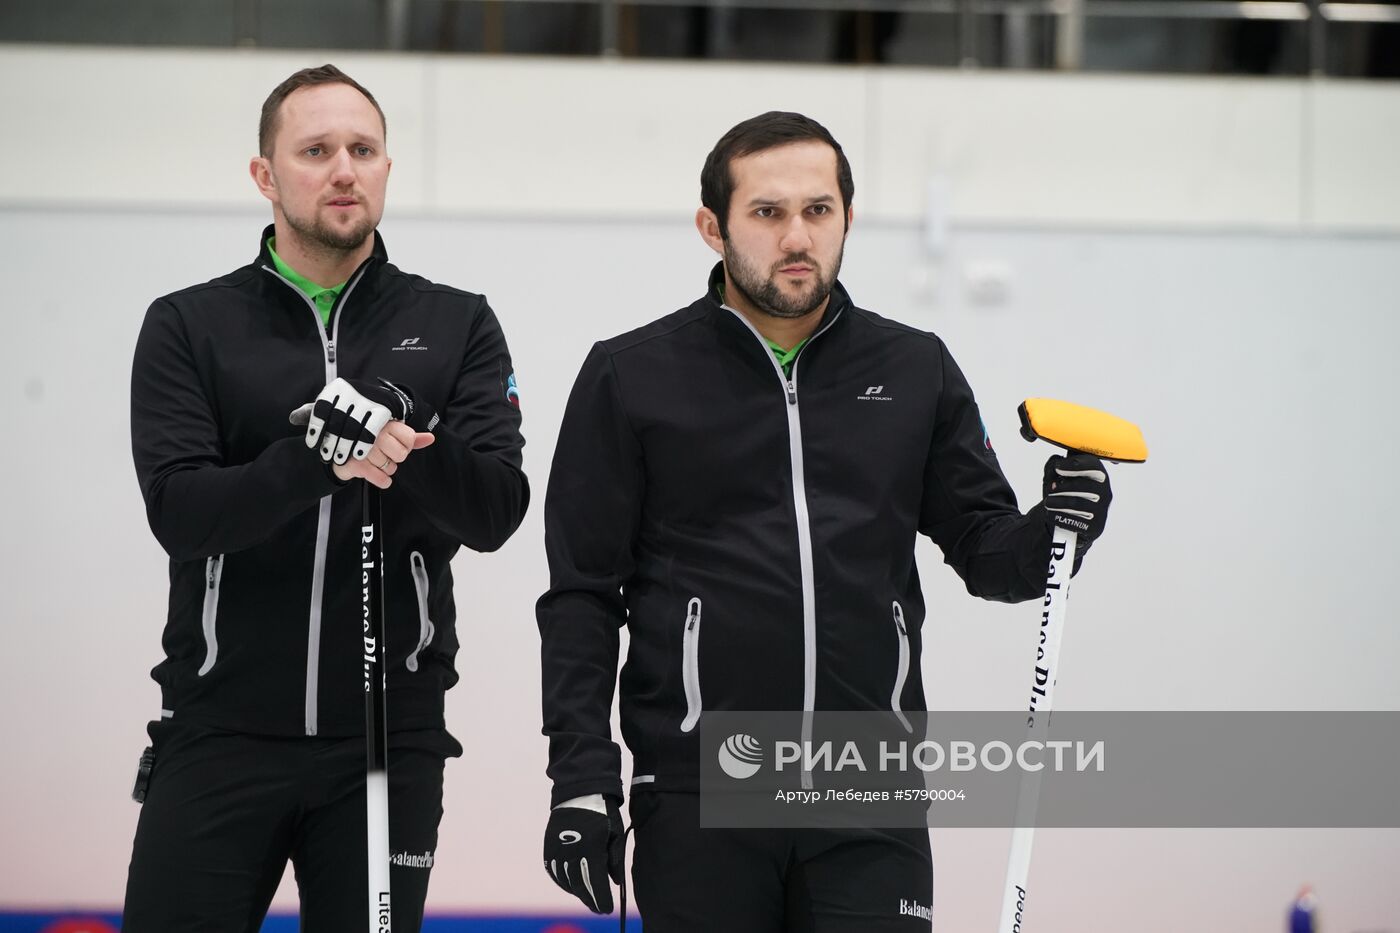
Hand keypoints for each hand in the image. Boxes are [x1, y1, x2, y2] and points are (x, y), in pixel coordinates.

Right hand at [331, 421, 435, 489]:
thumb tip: (431, 438)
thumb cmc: (369, 441)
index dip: (406, 446)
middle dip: (395, 459)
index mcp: (385, 423)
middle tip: (384, 454)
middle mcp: (375, 433)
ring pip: (390, 468)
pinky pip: (380, 478)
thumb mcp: (391, 435)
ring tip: (375, 461)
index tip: (396, 445)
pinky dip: (381, 480)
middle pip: (401, 455)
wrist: (338, 449)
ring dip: (385, 469)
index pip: (410, 438)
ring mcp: (364, 448)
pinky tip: (376, 473)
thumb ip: (411, 438)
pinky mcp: (356, 463)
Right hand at [543, 794, 624, 913]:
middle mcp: (572, 851)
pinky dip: (563, 882)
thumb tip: (614, 882)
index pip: (596, 883)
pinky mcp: (549, 846)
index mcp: (591, 847)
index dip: (602, 899)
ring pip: (566, 881)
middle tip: (599, 909)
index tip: (607, 909)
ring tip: (588, 898)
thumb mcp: (615, 833)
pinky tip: (571, 886)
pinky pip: (555, 871)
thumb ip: (614, 859)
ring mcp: (558, 849)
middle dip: (591, 900)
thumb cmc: (603, 811)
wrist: (579, 791)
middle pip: (580, 886)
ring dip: (578, 892)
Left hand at [1041, 452, 1111, 544]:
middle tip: (1051, 488)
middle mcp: (1104, 492)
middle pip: (1084, 485)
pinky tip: (1051, 514)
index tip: (1058, 467)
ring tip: (1048, 503)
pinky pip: (1074, 521)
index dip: (1074, 464)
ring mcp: (1101, 511)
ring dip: (1057, 502)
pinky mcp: (1095, 527)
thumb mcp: (1057, 477)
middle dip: (1063, 486)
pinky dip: (1058, 516)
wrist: (1070, 521)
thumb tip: (1055, 464)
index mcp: (1099, 476)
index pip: (1092, 465)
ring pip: (1077, 503)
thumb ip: (1053, 466)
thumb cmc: (1064, 494)